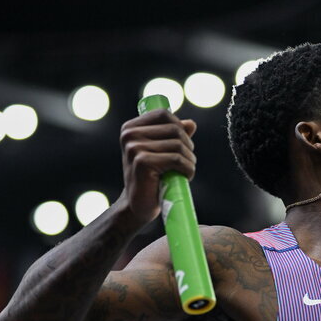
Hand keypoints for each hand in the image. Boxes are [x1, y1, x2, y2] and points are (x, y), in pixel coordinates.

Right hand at [118, 110, 197, 227]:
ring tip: (186, 171)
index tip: (182, 145)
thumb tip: (191, 123)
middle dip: (188, 146)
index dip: (180, 127)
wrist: (138, 206)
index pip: (164, 114)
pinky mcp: (141, 162)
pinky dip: (187, 168)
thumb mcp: (161, 153)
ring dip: (189, 159)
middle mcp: (129, 135)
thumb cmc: (151, 179)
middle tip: (187, 162)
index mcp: (130, 128)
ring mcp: (134, 147)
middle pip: (174, 129)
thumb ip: (174, 136)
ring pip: (178, 144)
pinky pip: (176, 159)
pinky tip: (185, 177)